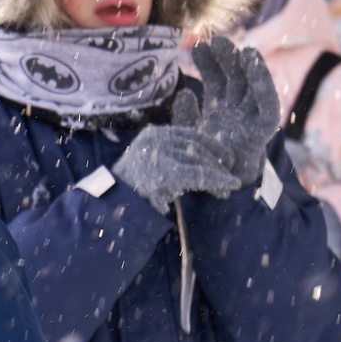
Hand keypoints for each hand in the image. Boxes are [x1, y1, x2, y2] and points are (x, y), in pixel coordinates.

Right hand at [110, 122, 243, 213]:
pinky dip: (217, 181)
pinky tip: (229, 187)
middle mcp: (156, 140)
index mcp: (153, 136)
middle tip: (229, 178)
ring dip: (218, 175)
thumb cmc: (129, 192)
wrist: (110, 207)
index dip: (211, 145)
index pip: (189, 134)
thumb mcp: (147, 166)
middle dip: (216, 163)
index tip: (225, 157)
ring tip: (228, 188)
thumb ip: (168, 159)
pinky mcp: (166, 172)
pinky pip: (199, 174)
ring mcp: (160, 154)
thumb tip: (200, 160)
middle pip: (196, 147)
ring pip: (199, 160)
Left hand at [182, 36, 279, 188]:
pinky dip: (263, 83)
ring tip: (241, 48)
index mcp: (220, 108)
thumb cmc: (205, 161)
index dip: (208, 64)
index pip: (216, 79)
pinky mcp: (264, 128)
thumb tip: (185, 94)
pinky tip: (255, 65)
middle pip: (234, 77)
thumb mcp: (189, 135)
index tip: (197, 48)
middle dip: (226, 58)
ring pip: (252, 84)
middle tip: (214, 41)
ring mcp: (251, 116)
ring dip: (248, 65)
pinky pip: (267, 102)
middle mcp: (238, 108)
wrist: (221, 188)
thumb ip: (185, 116)